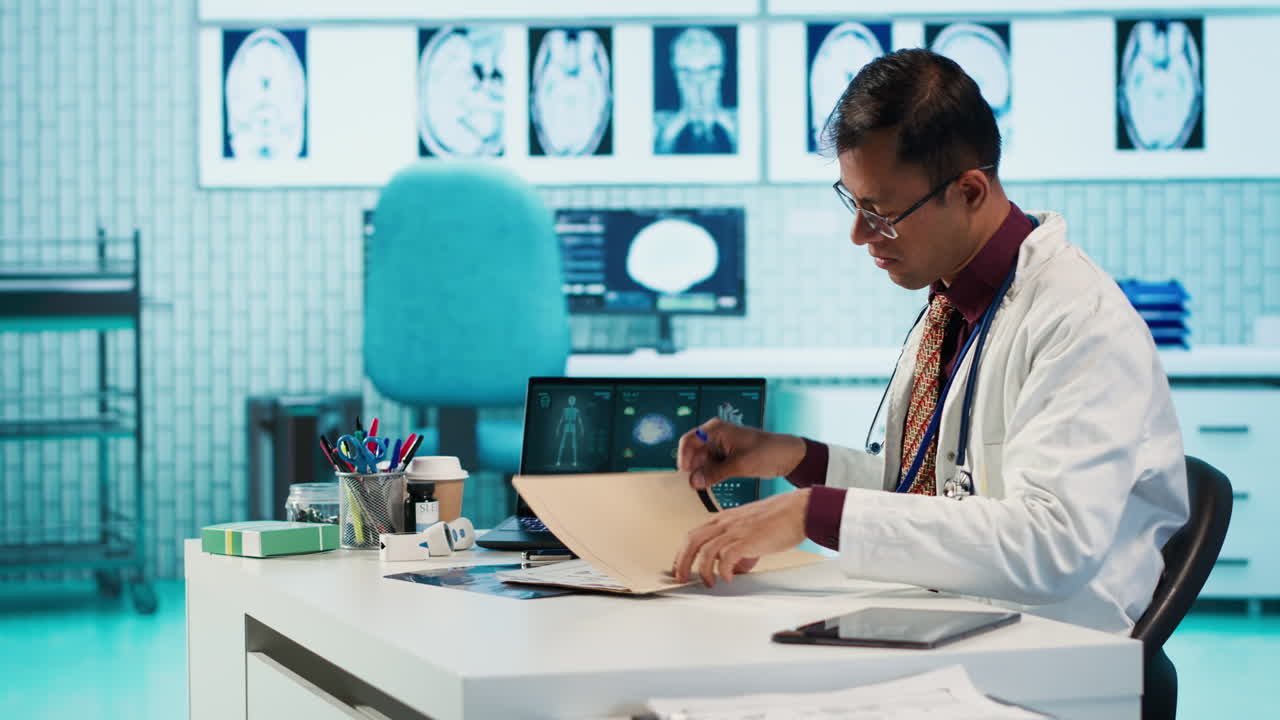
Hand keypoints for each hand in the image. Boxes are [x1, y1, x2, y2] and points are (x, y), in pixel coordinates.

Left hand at [672, 488, 810, 586]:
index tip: (679, 566)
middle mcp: (726, 522)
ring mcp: (736, 530)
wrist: (799, 510)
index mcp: (725, 518)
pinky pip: (726, 557)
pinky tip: (728, 579)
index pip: (694, 534)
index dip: (683, 551)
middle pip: (692, 540)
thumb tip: (734, 569)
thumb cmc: (781, 518)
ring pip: (706, 550)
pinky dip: (723, 571)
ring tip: (708, 582)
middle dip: (682, 561)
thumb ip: (740, 549)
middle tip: (680, 578)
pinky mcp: (748, 540)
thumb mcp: (752, 531)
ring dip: (702, 570)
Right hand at [678, 418, 805, 489]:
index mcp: (717, 429)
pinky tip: (709, 486)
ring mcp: (720, 446)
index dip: (683, 457)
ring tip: (701, 488)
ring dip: (700, 473)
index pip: (689, 440)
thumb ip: (715, 473)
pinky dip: (709, 475)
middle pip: (693, 451)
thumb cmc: (768, 452)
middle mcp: (715, 435)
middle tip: (692, 486)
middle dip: (692, 468)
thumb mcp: (740, 465)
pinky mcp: (726, 456)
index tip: (684, 474)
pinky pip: (710, 466)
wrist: (788, 456)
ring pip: (701, 461)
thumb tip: (694, 482)